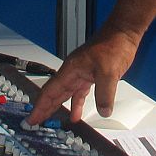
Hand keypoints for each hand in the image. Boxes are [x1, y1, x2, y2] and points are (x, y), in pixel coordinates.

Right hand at [23, 28, 140, 126]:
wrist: (123, 34)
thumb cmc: (113, 45)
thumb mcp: (109, 72)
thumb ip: (105, 94)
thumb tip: (103, 111)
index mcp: (71, 69)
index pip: (50, 91)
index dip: (41, 106)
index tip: (32, 117)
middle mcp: (74, 71)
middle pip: (55, 93)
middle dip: (45, 108)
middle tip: (36, 121)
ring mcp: (82, 72)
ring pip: (66, 93)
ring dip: (59, 107)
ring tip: (53, 121)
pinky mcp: (92, 75)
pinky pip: (80, 93)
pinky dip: (77, 104)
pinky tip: (77, 114)